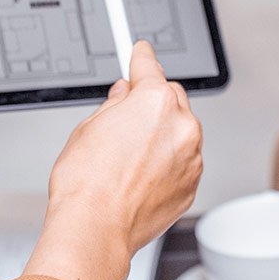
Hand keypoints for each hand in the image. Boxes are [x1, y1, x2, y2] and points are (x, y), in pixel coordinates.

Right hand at [28, 42, 203, 279]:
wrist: (95, 228)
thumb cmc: (86, 184)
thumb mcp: (88, 128)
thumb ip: (114, 105)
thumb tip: (123, 95)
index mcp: (154, 102)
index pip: (149, 67)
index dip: (142, 58)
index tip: (142, 51)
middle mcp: (180, 125)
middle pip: (172, 97)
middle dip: (153, 102)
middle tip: (128, 118)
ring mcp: (190, 156)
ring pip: (180, 131)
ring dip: (163, 135)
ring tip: (130, 158)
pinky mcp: (192, 184)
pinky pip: (184, 161)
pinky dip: (169, 162)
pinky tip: (141, 176)